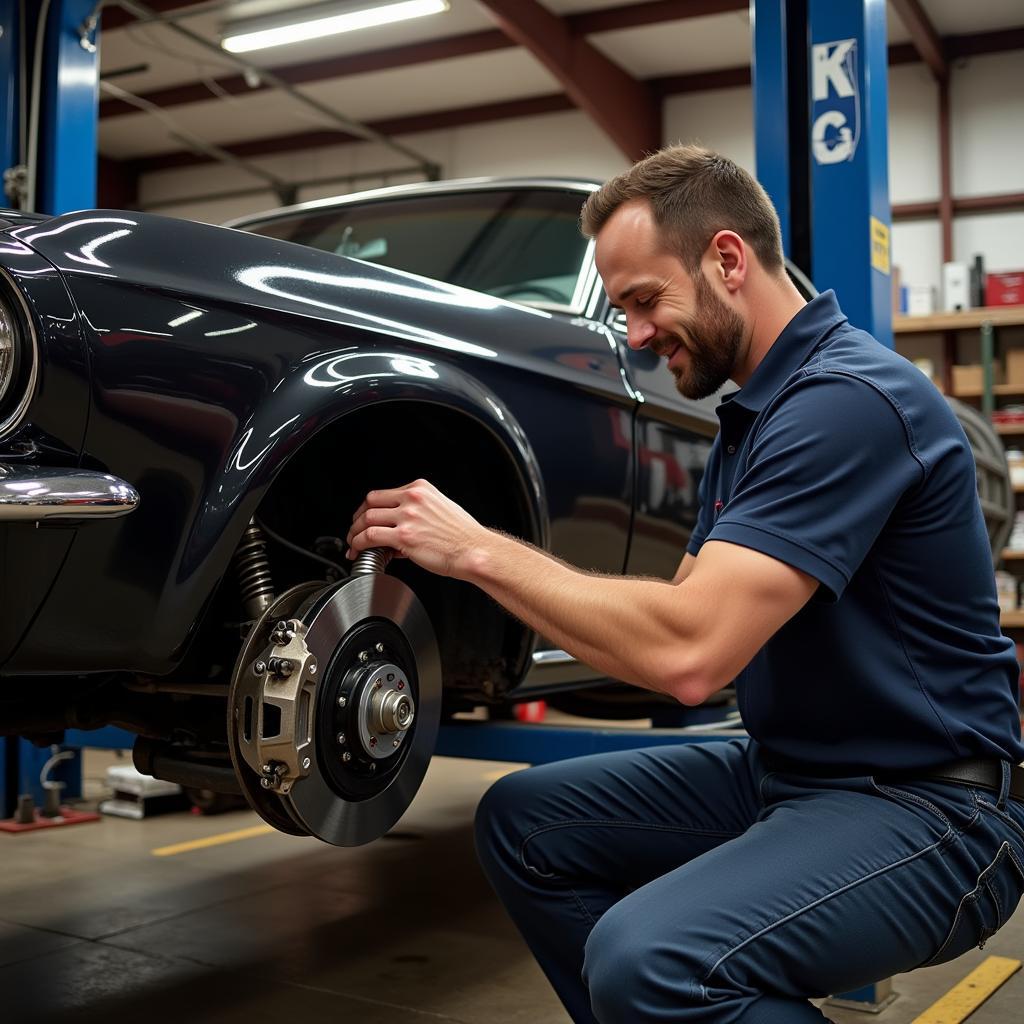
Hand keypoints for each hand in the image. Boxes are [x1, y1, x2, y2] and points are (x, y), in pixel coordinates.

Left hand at [346, 479, 490, 578]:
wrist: (473, 550)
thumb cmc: (463, 535)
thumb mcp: (441, 509)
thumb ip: (419, 511)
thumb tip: (401, 525)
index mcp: (420, 489)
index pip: (384, 493)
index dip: (369, 507)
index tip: (366, 517)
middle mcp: (412, 499)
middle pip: (370, 502)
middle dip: (358, 518)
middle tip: (355, 530)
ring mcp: (407, 517)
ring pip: (367, 518)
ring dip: (355, 532)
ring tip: (354, 543)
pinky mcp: (404, 536)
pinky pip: (371, 536)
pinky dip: (359, 543)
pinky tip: (359, 550)